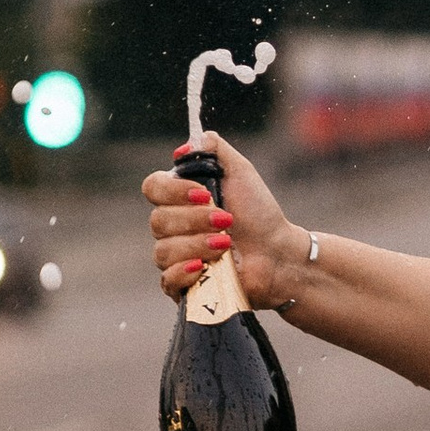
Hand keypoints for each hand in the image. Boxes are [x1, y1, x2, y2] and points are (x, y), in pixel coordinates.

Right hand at [143, 132, 305, 303]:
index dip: (173, 190)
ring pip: (163, 250)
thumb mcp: (240, 172)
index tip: (205, 193)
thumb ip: (214, 149)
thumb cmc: (260, 214)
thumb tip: (186, 145)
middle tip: (227, 221)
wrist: (278, 254)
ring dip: (198, 245)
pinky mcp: (184, 285)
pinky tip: (204, 267)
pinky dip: (184, 272)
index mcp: (179, 198)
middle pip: (157, 221)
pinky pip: (167, 280)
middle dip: (195, 220)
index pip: (152, 187)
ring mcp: (176, 257)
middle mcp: (172, 227)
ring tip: (227, 245)